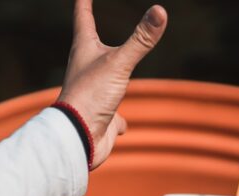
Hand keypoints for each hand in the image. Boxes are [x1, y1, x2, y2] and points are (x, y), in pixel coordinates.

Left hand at [57, 0, 167, 169]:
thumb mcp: (119, 64)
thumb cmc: (90, 97)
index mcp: (84, 51)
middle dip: (91, 34)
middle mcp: (85, 70)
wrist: (78, 138)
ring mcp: (93, 94)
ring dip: (107, 75)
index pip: (83, 17)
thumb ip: (141, 40)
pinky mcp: (101, 117)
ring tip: (111, 73)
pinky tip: (121, 125)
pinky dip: (118, 120)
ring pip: (101, 80)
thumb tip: (160, 12)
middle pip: (88, 47)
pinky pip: (112, 117)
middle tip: (88, 22)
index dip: (84, 2)